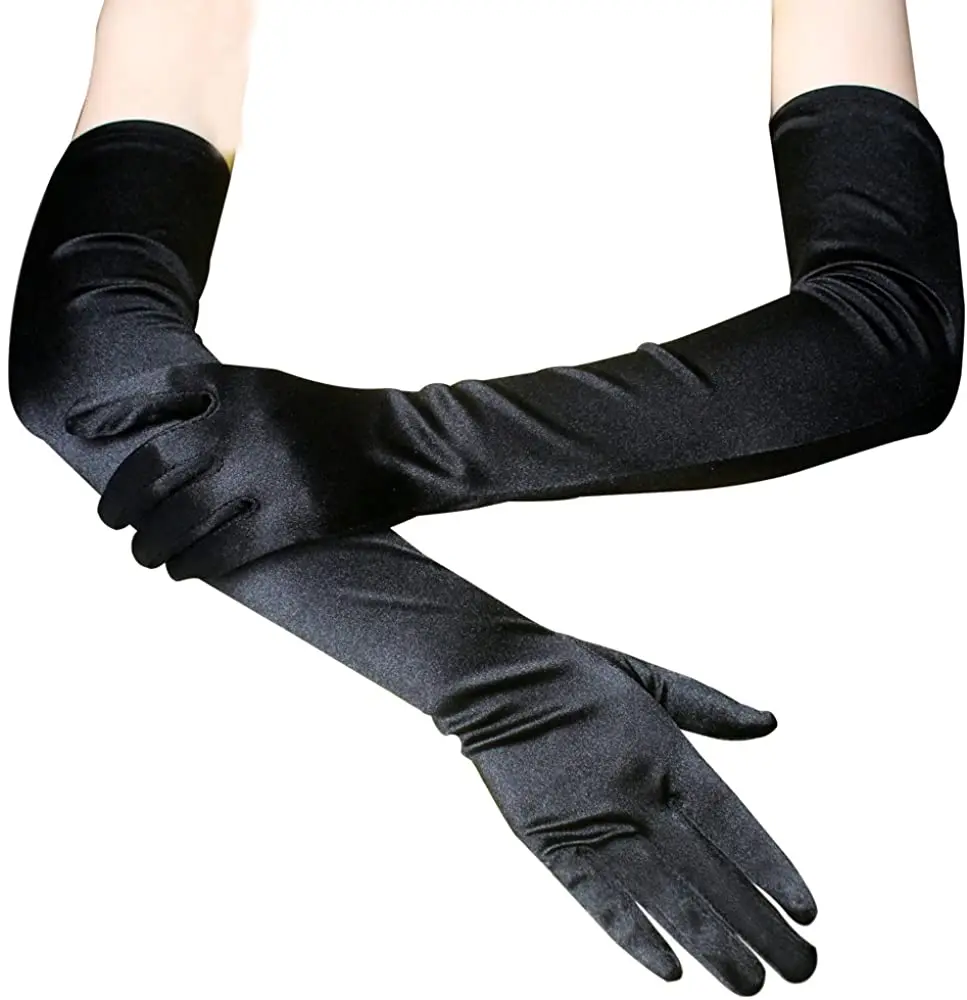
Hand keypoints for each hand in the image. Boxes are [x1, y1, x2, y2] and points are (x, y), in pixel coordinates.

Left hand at [64, 362, 444, 577]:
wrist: (410, 444)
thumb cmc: (339, 419)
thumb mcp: (279, 390)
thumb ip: (225, 405)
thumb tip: (161, 441)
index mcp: (243, 383)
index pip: (157, 394)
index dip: (111, 413)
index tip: (79, 431)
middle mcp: (249, 422)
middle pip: (156, 464)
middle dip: (121, 498)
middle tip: (111, 519)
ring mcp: (271, 470)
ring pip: (182, 515)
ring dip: (150, 543)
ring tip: (144, 555)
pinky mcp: (296, 515)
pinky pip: (224, 549)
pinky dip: (192, 564)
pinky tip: (182, 570)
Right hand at [435, 635, 816, 994]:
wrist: (493, 676)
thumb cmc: (574, 672)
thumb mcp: (647, 677)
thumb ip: (709, 706)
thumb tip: (770, 723)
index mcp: (663, 753)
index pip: (732, 825)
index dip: (772, 870)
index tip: (808, 911)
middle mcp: (635, 795)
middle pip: (709, 873)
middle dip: (760, 925)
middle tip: (802, 967)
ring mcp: (592, 822)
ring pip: (662, 898)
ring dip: (710, 944)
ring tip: (751, 984)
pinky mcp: (549, 841)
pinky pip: (596, 899)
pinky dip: (632, 936)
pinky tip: (667, 971)